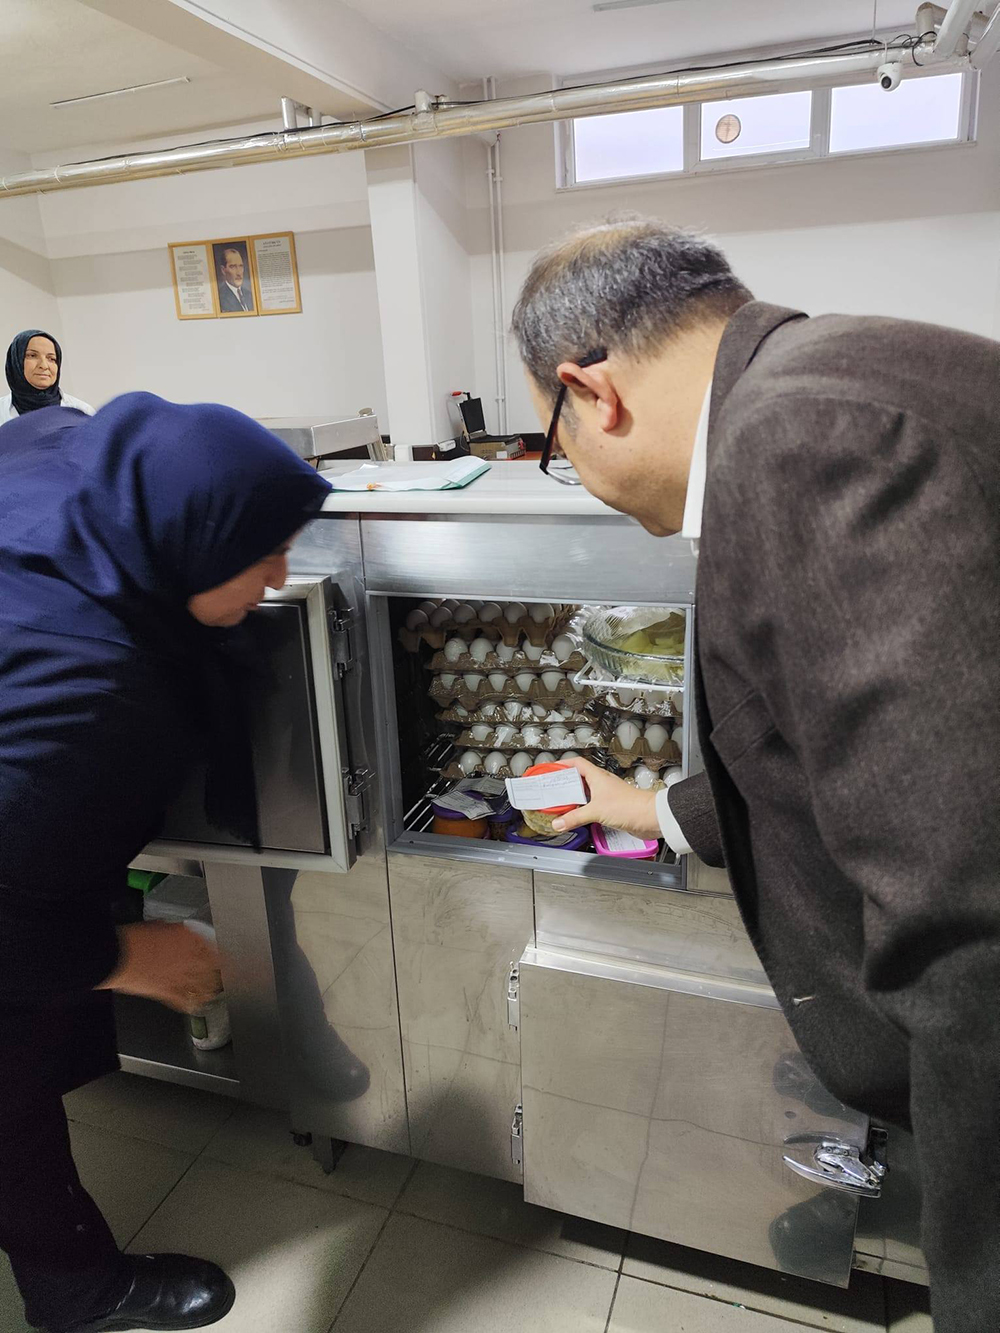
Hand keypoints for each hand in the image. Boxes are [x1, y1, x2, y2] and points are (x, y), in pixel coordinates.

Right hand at [97, 922, 221, 1013]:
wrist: (118, 955)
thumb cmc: (136, 938)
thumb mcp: (161, 926)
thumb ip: (175, 932)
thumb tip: (178, 934)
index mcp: (189, 938)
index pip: (217, 946)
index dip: (226, 953)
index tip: (231, 955)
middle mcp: (190, 958)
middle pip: (217, 967)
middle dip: (225, 971)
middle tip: (233, 974)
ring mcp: (181, 977)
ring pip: (206, 986)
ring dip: (213, 987)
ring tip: (218, 988)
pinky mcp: (169, 994)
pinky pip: (187, 1001)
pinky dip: (194, 1002)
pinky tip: (199, 1003)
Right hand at [552, 756, 660, 838]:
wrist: (650, 817)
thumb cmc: (631, 806)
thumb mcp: (596, 811)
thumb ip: (575, 817)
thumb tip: (558, 822)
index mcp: (597, 776)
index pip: (575, 763)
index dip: (561, 764)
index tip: (549, 769)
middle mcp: (601, 783)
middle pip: (578, 778)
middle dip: (563, 783)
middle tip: (551, 789)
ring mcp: (606, 795)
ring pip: (585, 793)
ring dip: (573, 797)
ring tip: (560, 804)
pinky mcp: (611, 807)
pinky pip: (591, 805)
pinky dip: (582, 810)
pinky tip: (577, 816)